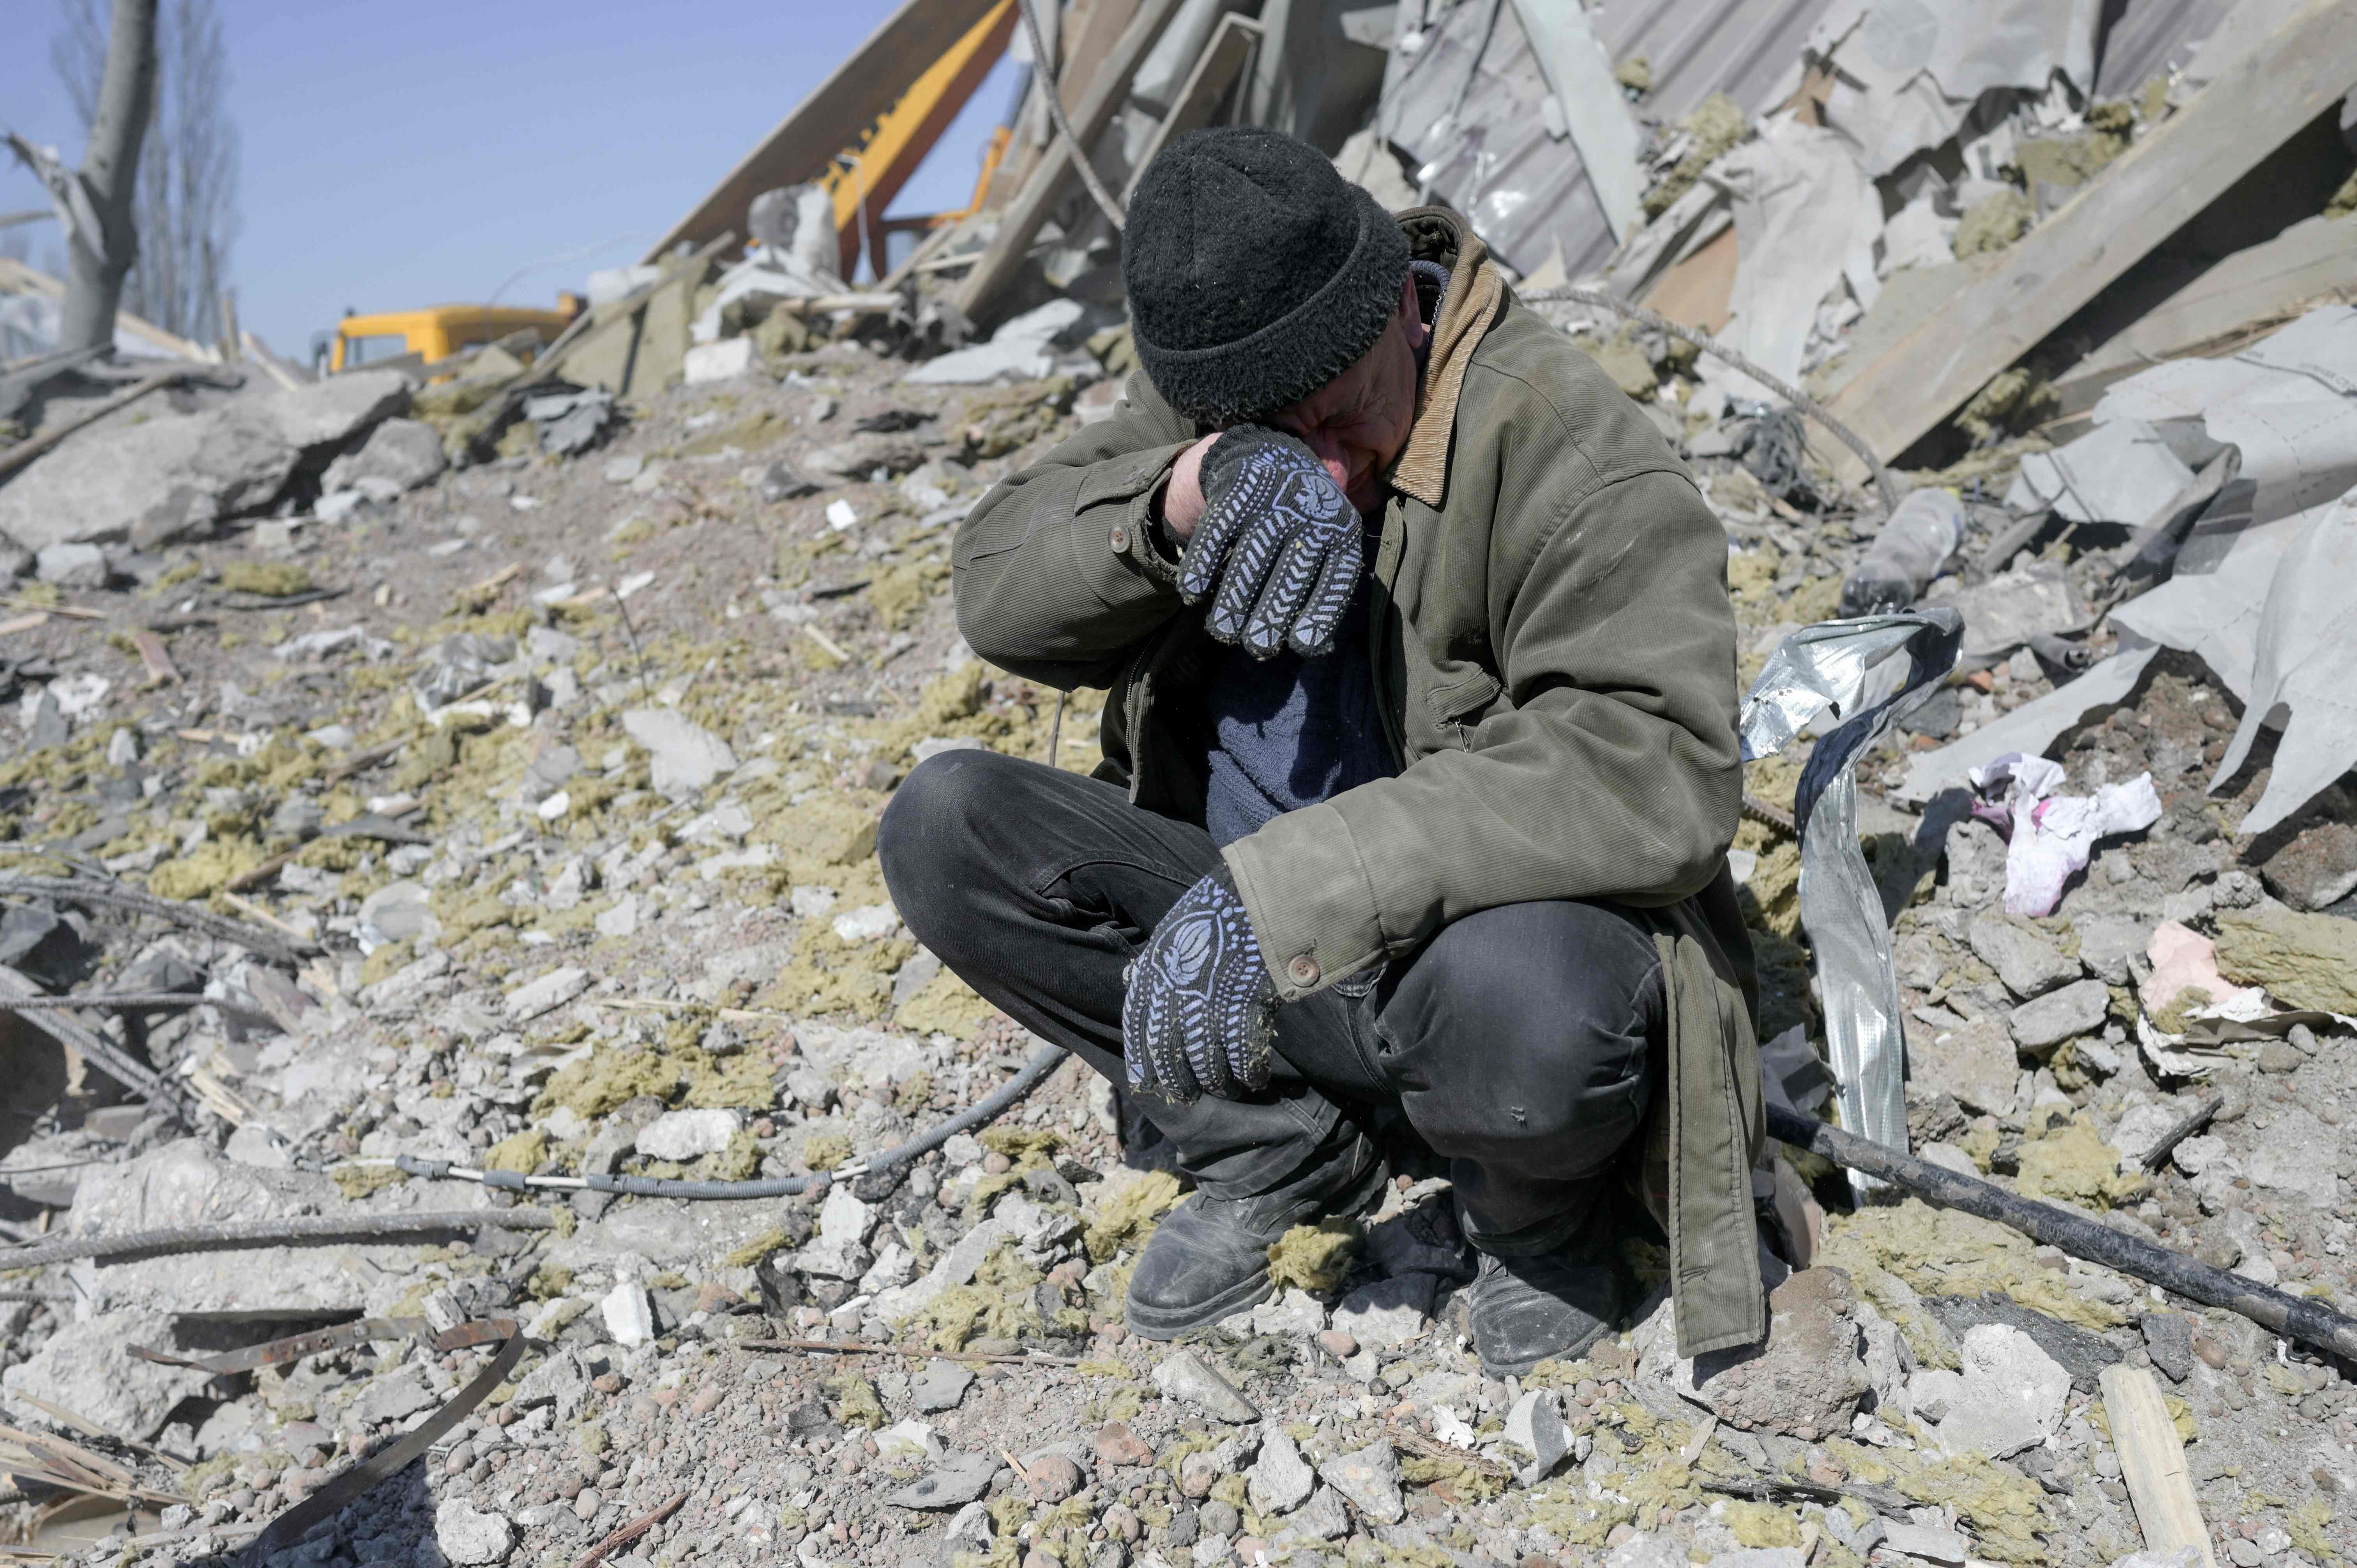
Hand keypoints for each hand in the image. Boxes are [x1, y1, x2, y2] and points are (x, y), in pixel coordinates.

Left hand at [1122, 868, 1277, 1104]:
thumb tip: (1130, 978)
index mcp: (1153, 980)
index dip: (1142, 1064)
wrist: (1252, 897)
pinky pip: (1244, 1058)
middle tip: (1192, 1095)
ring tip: (1229, 1088)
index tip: (1147, 1085)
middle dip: (1181, 1084)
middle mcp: (1174, 999)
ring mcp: (1208, 1007)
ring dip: (1219, 1083)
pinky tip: (1256, 1077)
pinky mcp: (1243, 1010)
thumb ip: (1151, 963)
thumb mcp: (1168, 934)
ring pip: (1208, 1066)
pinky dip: (1250, 1073)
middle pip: (1171, 1059)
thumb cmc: (1213, 912)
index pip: (1138, 1033)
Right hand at [1179, 426, 1363, 658]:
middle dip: (1271, 618)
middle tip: (1257, 647)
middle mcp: (1311, 514)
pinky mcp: (1237, 490)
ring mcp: (1273, 500)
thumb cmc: (1299, 518)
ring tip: (1223, 631)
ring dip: (1233, 602)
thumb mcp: (1324, 542)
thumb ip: (1321, 586)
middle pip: (1290, 576)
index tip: (1301, 645)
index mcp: (1340, 531)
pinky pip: (1215, 535)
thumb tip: (1314, 648)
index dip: (1319, 614)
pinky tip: (1192, 594)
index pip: (1336, 579)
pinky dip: (1201, 566)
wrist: (1269, 453)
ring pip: (1250, 560)